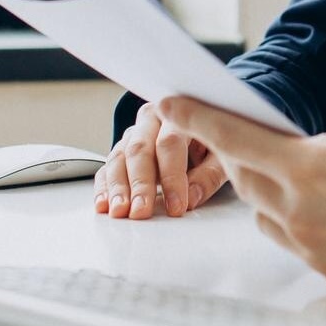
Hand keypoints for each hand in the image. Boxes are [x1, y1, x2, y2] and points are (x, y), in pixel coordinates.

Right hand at [92, 99, 230, 218]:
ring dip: (117, 187)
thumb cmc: (212, 143)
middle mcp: (150, 121)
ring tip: (119, 211)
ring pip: (119, 157)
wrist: (198, 130)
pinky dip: (104, 187)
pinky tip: (103, 205)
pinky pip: (107, 167)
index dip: (172, 177)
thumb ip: (209, 175)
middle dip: (140, 183)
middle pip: (140, 150)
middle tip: (141, 211)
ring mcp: (132, 135)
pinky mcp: (121, 151)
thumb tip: (192, 196)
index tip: (177, 205)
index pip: (170, 144)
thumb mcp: (221, 155)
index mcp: (177, 114)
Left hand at [161, 97, 325, 304]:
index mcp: (311, 170)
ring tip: (312, 173)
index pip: (233, 140)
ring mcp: (318, 252)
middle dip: (243, 154)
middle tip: (251, 133)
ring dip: (275, 190)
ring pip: (269, 215)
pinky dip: (306, 220)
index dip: (197, 118)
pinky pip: (301, 242)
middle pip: (245, 179)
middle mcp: (303, 215)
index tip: (170, 103)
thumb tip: (312, 153)